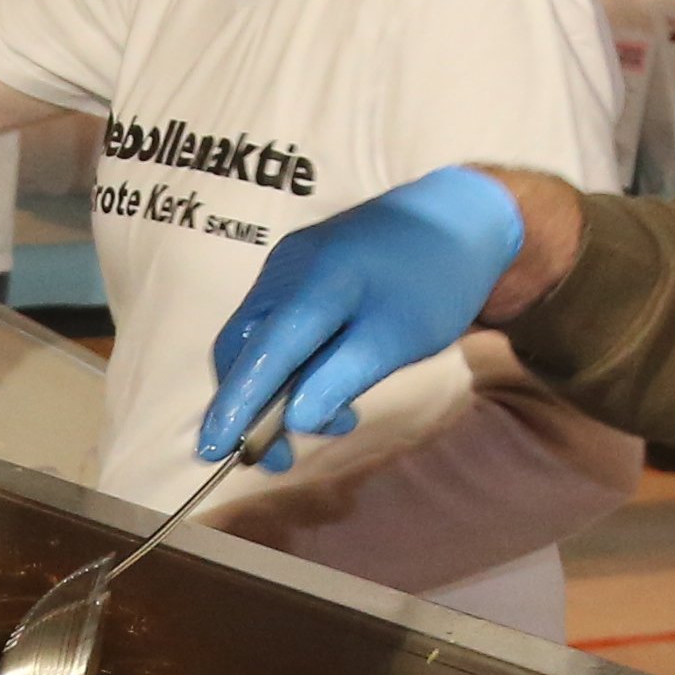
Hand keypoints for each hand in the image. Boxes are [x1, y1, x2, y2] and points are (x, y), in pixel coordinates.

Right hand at [198, 167, 527, 459]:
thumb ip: (340, 378)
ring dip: (279, 386)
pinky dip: (291, 361)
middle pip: (243, 347)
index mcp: (314, 284)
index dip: (234, 406)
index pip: (259, 355)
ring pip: (259, 338)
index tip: (212, 451)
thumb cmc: (436, 281)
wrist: (462, 220)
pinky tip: (330, 380)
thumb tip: (292, 420)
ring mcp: (290, 264)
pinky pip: (276, 321)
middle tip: (284, 454)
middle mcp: (287, 269)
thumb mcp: (396, 340)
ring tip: (336, 417)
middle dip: (253, 404)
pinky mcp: (300, 266)